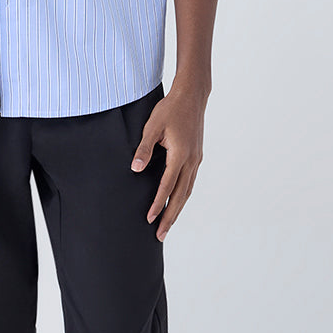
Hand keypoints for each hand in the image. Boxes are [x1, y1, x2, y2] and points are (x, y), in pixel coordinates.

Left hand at [129, 77, 209, 241]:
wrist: (192, 96)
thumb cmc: (170, 109)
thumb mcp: (152, 126)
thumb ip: (144, 148)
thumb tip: (136, 169)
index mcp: (180, 155)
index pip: (167, 186)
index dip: (158, 204)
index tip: (150, 219)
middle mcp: (191, 161)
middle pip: (181, 196)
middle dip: (170, 216)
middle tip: (160, 235)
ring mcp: (196, 159)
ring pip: (188, 191)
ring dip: (178, 209)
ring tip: (168, 224)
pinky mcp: (197, 156)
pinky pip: (190, 182)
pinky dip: (183, 196)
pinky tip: (177, 201)